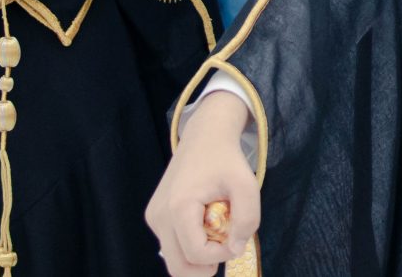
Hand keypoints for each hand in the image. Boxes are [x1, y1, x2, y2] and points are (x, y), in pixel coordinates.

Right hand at [145, 91, 257, 274]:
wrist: (204, 137)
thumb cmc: (226, 159)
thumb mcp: (247, 184)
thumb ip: (247, 219)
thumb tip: (235, 249)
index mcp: (178, 207)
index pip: (196, 254)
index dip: (220, 255)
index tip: (236, 239)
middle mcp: (159, 216)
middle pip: (178, 267)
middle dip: (206, 266)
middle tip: (225, 247)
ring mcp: (154, 218)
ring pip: (174, 259)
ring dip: (198, 256)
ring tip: (216, 231)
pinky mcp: (155, 217)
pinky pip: (172, 246)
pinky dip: (190, 245)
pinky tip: (204, 225)